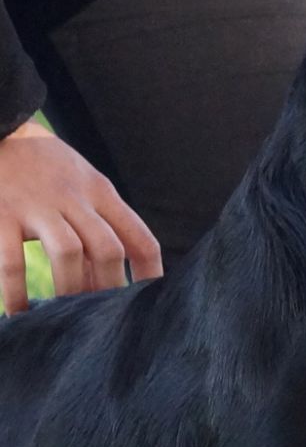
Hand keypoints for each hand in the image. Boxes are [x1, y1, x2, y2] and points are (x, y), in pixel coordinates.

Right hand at [0, 121, 161, 313]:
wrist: (1, 129)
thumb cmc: (45, 168)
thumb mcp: (81, 185)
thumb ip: (96, 225)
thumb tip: (105, 279)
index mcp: (101, 192)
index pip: (140, 237)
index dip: (149, 272)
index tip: (148, 301)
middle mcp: (75, 198)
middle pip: (108, 249)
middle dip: (109, 287)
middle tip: (102, 317)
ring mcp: (38, 205)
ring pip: (68, 253)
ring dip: (70, 289)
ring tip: (65, 315)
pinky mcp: (1, 214)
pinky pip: (11, 260)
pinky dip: (16, 291)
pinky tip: (20, 312)